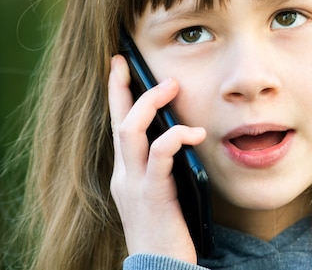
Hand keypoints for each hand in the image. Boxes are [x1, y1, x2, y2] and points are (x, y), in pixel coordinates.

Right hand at [108, 55, 205, 262]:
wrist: (160, 267)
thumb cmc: (166, 228)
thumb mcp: (161, 191)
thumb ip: (164, 165)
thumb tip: (182, 134)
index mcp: (125, 172)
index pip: (117, 124)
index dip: (116, 93)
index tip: (119, 64)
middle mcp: (123, 174)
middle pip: (117, 120)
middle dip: (122, 87)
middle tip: (130, 62)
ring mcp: (134, 184)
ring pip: (129, 131)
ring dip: (149, 103)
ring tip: (170, 86)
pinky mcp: (152, 194)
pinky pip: (160, 155)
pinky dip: (175, 137)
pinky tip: (195, 132)